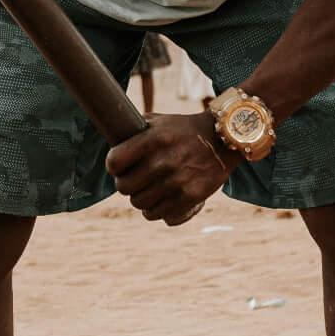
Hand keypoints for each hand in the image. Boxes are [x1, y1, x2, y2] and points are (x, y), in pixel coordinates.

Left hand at [102, 111, 236, 224]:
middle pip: (124, 187)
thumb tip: (110, 137)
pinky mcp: (191, 196)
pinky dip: (153, 211)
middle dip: (125, 185)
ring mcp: (178, 181)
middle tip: (132, 181)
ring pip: (139, 203)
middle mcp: (164, 161)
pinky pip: (158, 214)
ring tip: (145, 192)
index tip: (118, 167)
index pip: (115, 161)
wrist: (224, 140)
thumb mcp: (160, 121)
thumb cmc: (185, 130)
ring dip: (139, 199)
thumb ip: (135, 129)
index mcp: (154, 140)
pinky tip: (157, 202)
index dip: (113, 166)